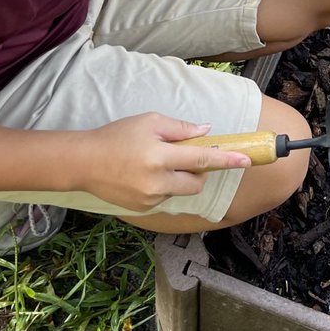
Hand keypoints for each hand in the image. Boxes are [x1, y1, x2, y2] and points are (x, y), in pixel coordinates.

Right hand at [73, 113, 250, 210]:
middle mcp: (157, 181)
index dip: (227, 159)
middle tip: (184, 156)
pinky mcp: (143, 208)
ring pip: (182, 190)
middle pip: (197, 182)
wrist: (83, 163)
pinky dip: (165, 186)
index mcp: (160, 157)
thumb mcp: (149, 121)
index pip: (202, 158)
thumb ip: (181, 128)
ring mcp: (150, 198)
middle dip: (199, 171)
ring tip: (157, 163)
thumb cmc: (117, 136)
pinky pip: (166, 197)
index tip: (246, 160)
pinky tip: (145, 175)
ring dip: (180, 178)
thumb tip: (206, 131)